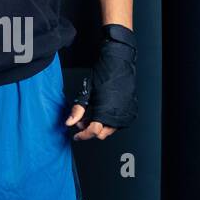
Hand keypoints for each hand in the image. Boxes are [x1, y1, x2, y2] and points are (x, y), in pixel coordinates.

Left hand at [65, 25, 136, 139]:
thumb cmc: (103, 76)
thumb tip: (69, 122)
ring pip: (110, 129)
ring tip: (91, 114)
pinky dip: (108, 120)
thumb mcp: (86, 93)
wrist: (118, 64)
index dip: (83, 135)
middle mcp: (118, 115)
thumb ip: (77, 110)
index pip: (93, 132)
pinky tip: (101, 111)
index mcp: (106, 112)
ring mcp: (125, 113)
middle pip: (102, 134)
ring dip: (99, 125)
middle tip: (81, 122)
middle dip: (90, 130)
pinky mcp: (130, 110)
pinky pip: (117, 122)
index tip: (76, 135)